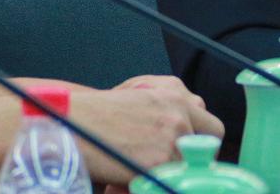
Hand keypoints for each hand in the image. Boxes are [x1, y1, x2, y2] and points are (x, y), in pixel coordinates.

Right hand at [71, 76, 223, 183]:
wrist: (67, 122)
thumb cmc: (94, 115)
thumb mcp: (137, 98)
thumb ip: (167, 114)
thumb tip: (181, 144)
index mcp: (176, 95)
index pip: (212, 127)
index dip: (202, 145)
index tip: (190, 157)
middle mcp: (179, 113)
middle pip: (207, 147)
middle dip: (192, 162)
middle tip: (169, 169)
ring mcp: (171, 138)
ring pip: (186, 167)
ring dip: (164, 175)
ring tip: (131, 175)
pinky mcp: (158, 162)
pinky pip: (167, 181)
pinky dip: (147, 186)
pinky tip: (120, 184)